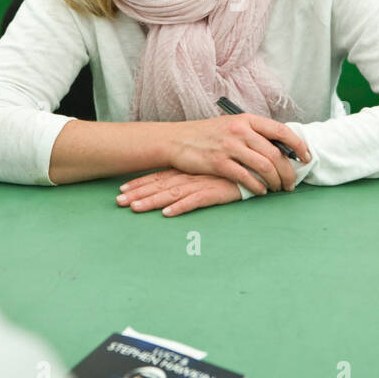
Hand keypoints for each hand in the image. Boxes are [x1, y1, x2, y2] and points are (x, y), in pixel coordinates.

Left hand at [117, 169, 256, 216]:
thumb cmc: (235, 168)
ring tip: (134, 208)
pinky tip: (168, 213)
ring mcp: (204, 182)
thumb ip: (196, 175)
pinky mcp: (217, 191)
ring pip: (172, 192)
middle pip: (160, 184)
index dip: (140, 182)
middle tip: (118, 201)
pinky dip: (181, 206)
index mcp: (189, 168)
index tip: (122, 189)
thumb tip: (178, 184)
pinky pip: (196, 200)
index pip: (160, 176)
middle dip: (138, 192)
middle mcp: (193, 174)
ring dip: (152, 201)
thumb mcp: (212, 170)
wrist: (260, 164)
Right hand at [165, 114, 309, 193]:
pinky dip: (257, 186)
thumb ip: (253, 134)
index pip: (281, 130)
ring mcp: (230, 146)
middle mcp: (240, 130)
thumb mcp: (232, 126)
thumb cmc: (206, 135)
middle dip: (288, 171)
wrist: (176, 140)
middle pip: (275, 153)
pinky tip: (261, 191)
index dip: (298, 145)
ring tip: (277, 188)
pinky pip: (246, 177)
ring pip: (264, 166)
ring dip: (275, 181)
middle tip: (291, 183)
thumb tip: (279, 148)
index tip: (306, 157)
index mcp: (247, 120)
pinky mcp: (219, 162)